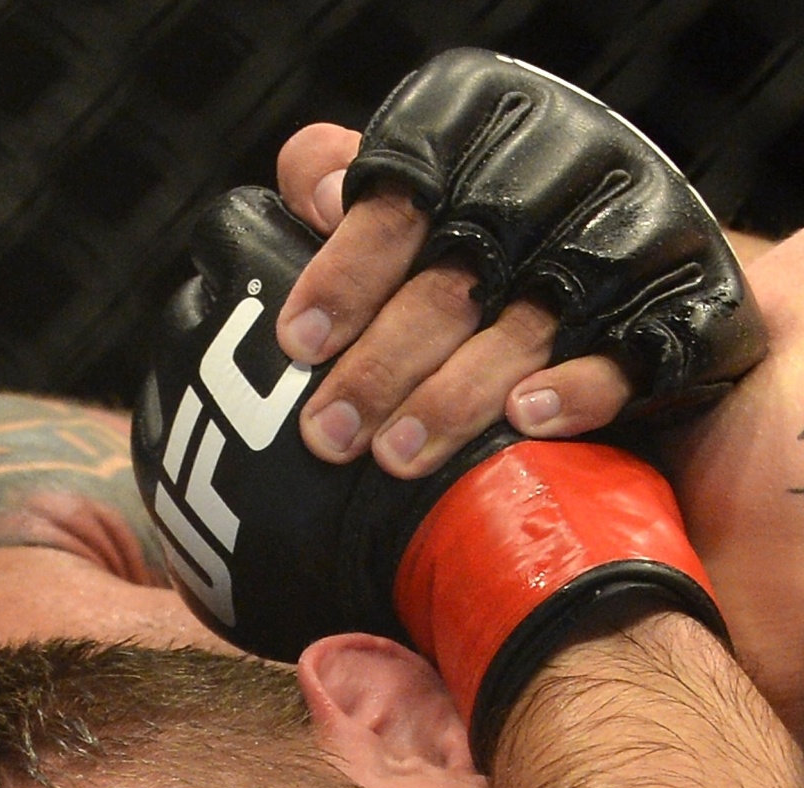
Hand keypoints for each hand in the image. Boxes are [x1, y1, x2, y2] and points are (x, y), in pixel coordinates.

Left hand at [275, 122, 629, 477]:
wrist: (662, 280)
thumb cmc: (514, 249)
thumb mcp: (440, 204)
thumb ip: (371, 196)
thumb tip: (311, 188)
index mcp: (496, 136)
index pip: (405, 196)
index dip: (346, 269)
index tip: (300, 341)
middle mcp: (565, 179)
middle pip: (455, 278)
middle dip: (382, 366)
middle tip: (328, 434)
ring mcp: (629, 246)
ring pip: (526, 326)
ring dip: (453, 397)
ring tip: (396, 457)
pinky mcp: (682, 314)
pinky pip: (629, 358)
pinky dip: (574, 390)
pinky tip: (524, 420)